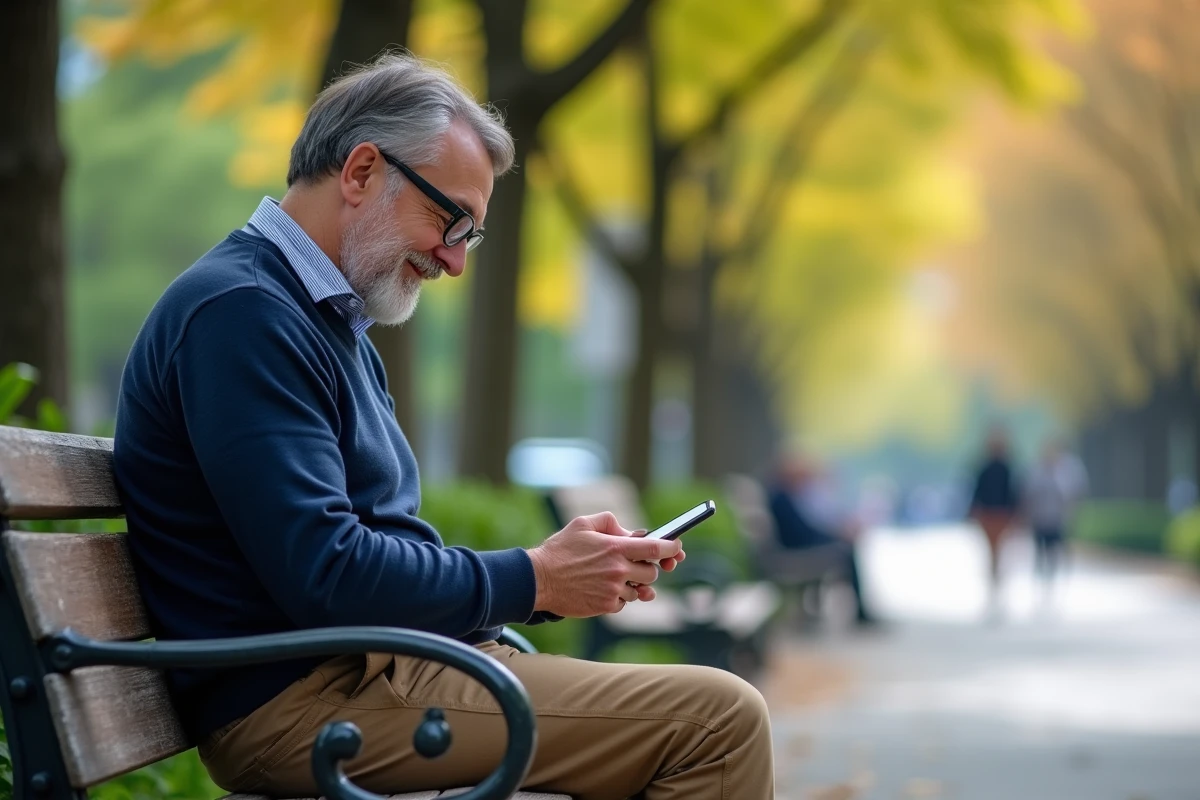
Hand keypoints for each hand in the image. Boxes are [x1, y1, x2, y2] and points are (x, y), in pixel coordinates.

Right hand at [527, 512, 682, 616]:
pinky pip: (623, 603)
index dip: (672, 547)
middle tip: (632, 564)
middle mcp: (618, 570)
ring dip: (631, 584)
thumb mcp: (582, 524)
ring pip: (639, 591)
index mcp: (616, 547)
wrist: (538, 580)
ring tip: (609, 577)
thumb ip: (610, 522)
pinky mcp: (605, 606)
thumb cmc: (559, 550)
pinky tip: (600, 588)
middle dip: (647, 568)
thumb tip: (629, 532)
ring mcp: (613, 590)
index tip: (677, 549)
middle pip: (652, 572)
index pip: (656, 548)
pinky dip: (617, 597)